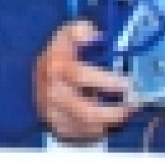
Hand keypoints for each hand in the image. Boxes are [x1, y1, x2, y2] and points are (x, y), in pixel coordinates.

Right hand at [34, 21, 137, 143]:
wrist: (31, 77)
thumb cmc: (56, 56)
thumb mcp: (64, 36)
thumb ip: (77, 30)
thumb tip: (94, 32)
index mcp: (55, 67)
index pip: (81, 76)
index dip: (107, 82)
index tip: (127, 84)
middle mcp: (51, 92)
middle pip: (86, 112)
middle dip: (113, 112)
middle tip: (132, 106)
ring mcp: (51, 112)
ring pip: (84, 127)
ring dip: (106, 123)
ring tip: (122, 114)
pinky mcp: (54, 126)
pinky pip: (79, 135)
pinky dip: (94, 131)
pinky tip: (105, 123)